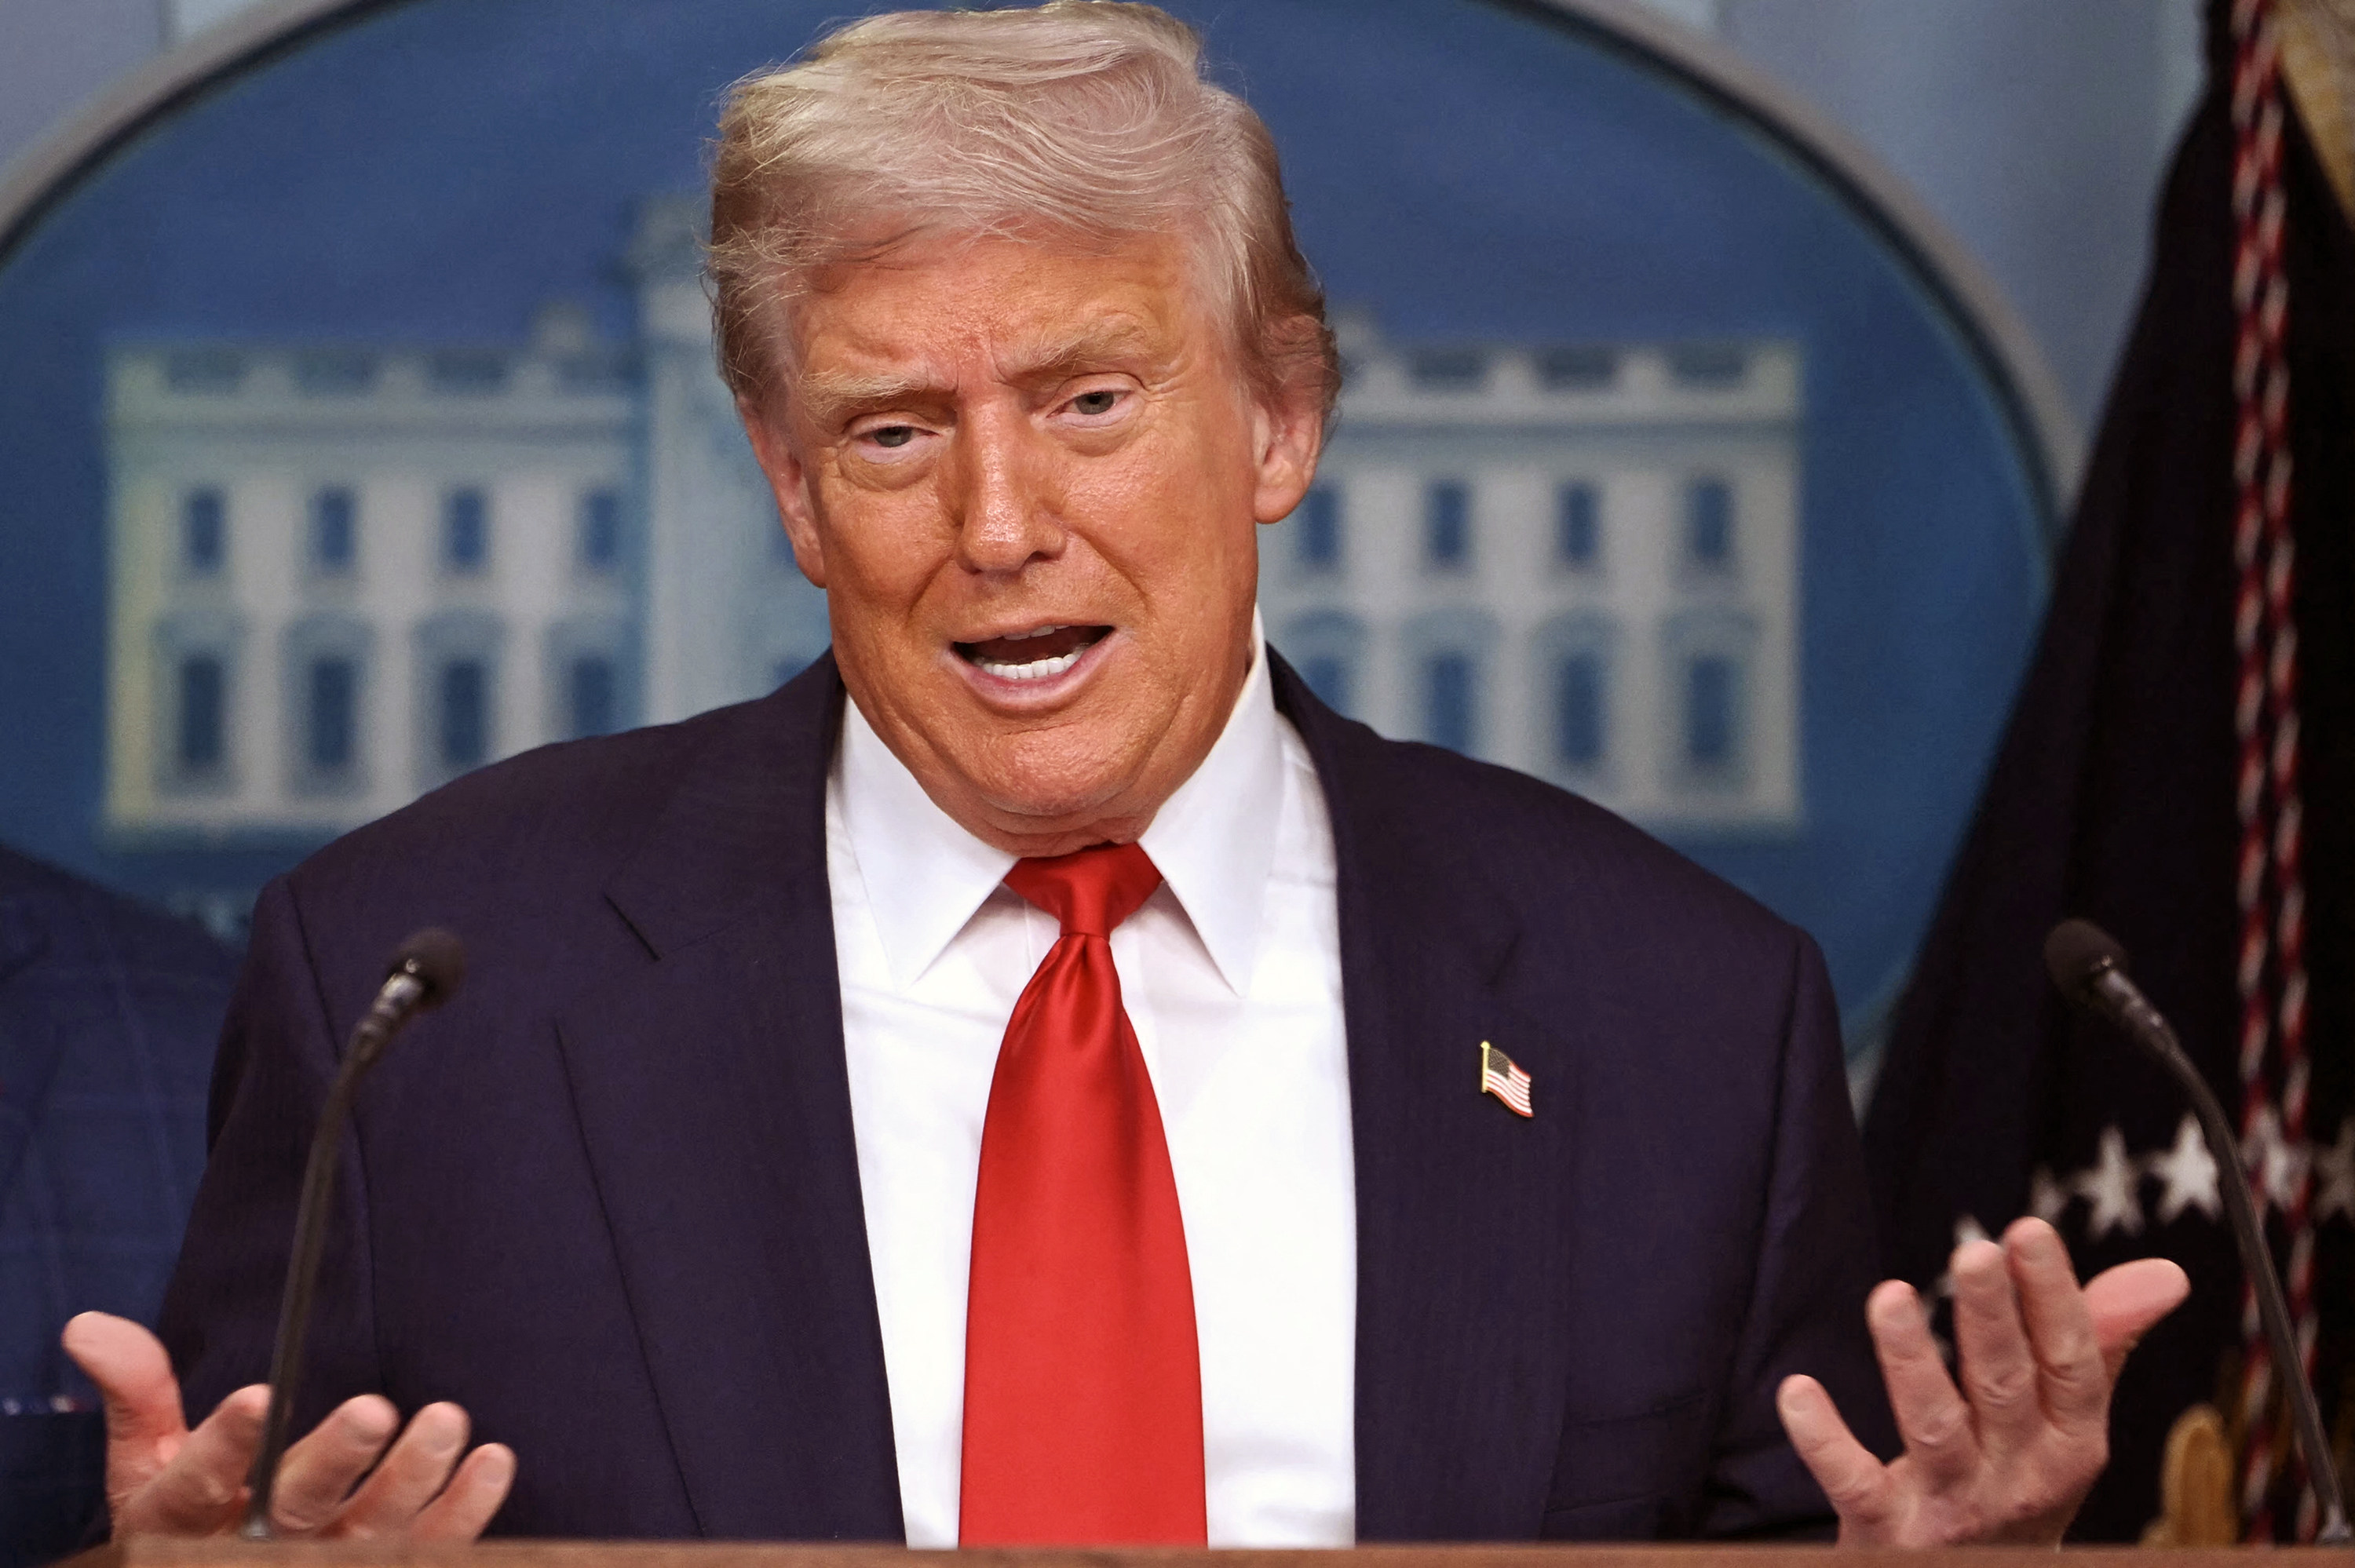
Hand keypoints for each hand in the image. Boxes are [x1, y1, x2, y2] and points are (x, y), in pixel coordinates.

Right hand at [62, 1311, 515, 1539]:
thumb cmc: (185, 1517)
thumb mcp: (145, 1462)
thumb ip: (138, 1392)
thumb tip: (88, 1326)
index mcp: (184, 1518)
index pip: (201, 1481)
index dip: (227, 1443)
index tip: (259, 1395)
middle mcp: (254, 1548)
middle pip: (297, 1506)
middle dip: (334, 1459)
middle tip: (374, 1408)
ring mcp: (322, 1566)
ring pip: (372, 1533)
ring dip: (413, 1479)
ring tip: (445, 1420)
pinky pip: (428, 1551)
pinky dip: (462, 1513)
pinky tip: (492, 1462)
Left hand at [1775, 1217, 2187, 1544]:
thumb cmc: (2019, 1483)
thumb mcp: (2064, 1423)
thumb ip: (2098, 1341)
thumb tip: (2168, 1272)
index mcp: (2070, 1443)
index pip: (2071, 1364)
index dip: (2054, 1299)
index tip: (2028, 1230)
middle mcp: (2020, 1476)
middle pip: (2004, 1388)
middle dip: (1991, 1319)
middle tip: (1973, 1249)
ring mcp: (1954, 1507)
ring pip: (1933, 1430)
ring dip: (1911, 1362)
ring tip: (1888, 1297)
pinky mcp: (1888, 1532)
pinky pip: (1855, 1484)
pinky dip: (1824, 1440)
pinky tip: (1796, 1391)